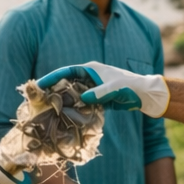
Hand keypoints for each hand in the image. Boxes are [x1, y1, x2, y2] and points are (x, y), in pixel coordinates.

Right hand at [36, 62, 169, 117]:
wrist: (144, 94)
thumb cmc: (130, 87)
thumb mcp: (114, 89)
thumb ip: (100, 92)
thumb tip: (84, 98)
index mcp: (91, 69)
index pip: (66, 71)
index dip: (52, 77)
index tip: (39, 84)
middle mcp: (89, 76)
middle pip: (66, 81)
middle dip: (53, 88)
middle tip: (39, 98)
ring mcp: (92, 86)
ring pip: (73, 92)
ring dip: (63, 99)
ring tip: (49, 108)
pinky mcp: (96, 96)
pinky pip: (81, 101)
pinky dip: (73, 106)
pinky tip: (66, 115)